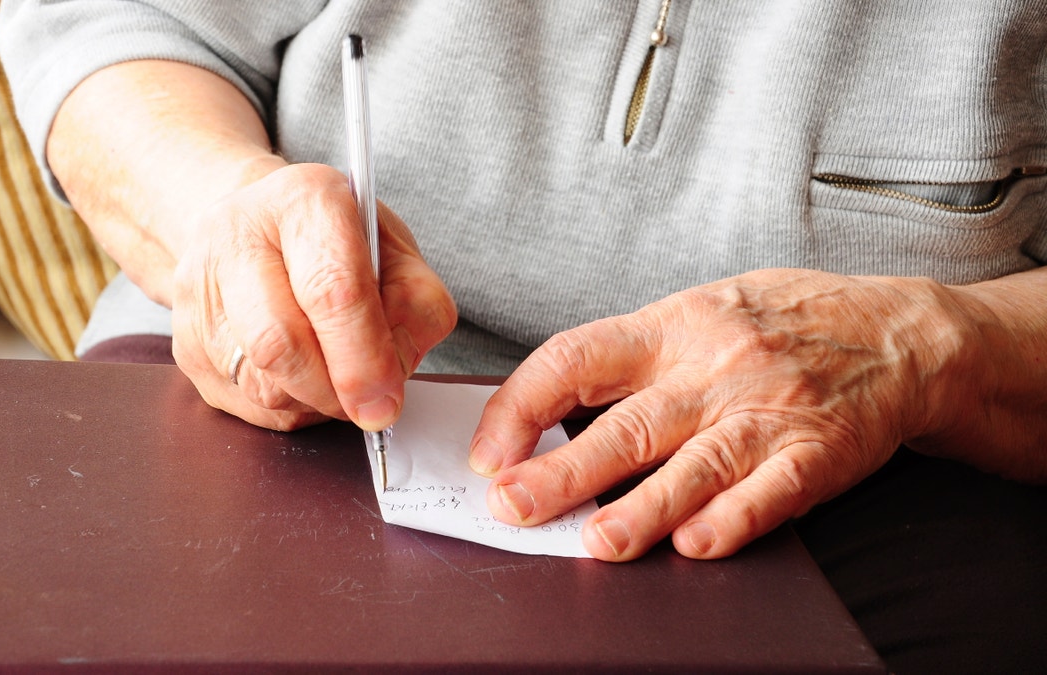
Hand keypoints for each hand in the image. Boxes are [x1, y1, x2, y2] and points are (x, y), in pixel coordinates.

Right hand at [171, 163, 456, 430]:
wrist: (254, 227)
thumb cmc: (334, 241)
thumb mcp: (393, 249)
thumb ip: (413, 300)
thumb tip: (394, 371)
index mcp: (303, 200)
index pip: (332, 289)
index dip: (364, 357)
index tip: (386, 400)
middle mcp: (237, 236)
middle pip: (280, 344)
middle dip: (334, 390)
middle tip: (369, 405)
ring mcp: (199, 292)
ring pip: (262, 383)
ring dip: (314, 400)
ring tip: (336, 375)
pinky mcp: (185, 345)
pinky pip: (247, 404)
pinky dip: (291, 406)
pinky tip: (304, 377)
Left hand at [468, 269, 965, 560]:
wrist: (892, 331)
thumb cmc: (778, 322)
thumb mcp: (697, 312)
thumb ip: (631, 359)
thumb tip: (547, 414)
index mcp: (670, 329)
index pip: (576, 359)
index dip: (521, 405)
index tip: (489, 452)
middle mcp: (712, 370)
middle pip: (627, 424)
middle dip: (562, 471)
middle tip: (513, 505)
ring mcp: (765, 413)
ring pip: (694, 464)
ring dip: (643, 508)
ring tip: (597, 541)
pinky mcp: (815, 454)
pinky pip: (770, 491)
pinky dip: (732, 518)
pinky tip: (696, 543)